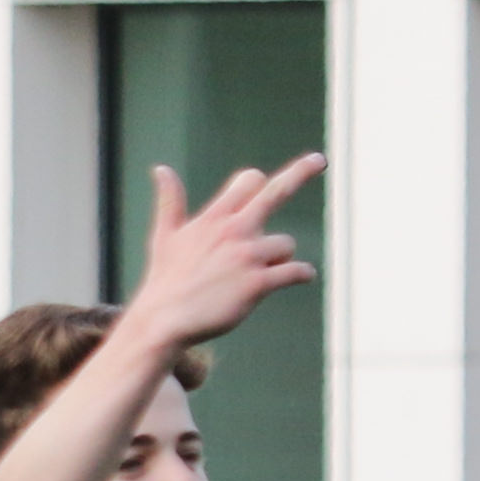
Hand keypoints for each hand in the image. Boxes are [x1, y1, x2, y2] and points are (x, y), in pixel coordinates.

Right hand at [121, 154, 323, 353]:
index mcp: (215, 217)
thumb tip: (160, 168)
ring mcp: (247, 256)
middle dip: (301, 172)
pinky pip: (294, 271)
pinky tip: (306, 276)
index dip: (255, 182)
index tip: (262, 180)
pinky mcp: (257, 283)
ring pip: (285, 244)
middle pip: (275, 192)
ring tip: (258, 274)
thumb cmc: (164, 280)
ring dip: (279, 258)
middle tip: (320, 160)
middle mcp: (234, 230)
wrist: (163, 321)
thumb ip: (169, 200)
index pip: (247, 182)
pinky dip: (302, 274)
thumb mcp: (164, 235)